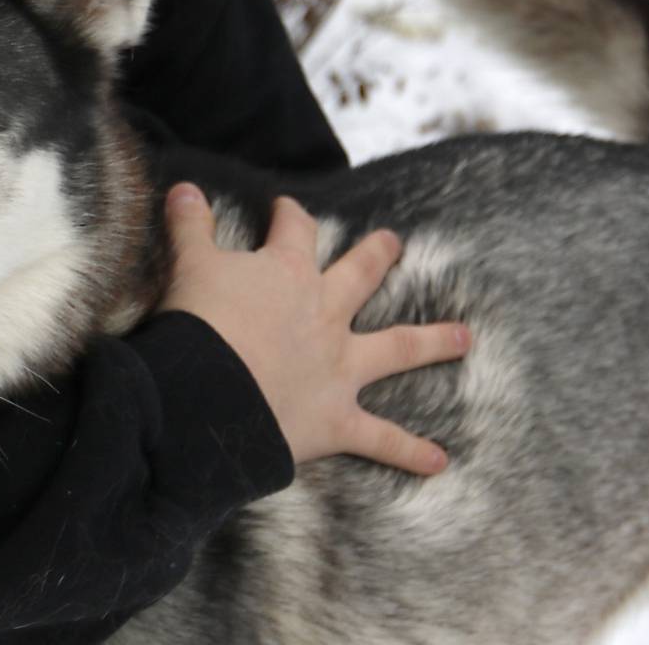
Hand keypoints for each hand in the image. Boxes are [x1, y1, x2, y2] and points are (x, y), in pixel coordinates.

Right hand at [158, 184, 469, 474]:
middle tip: (396, 242)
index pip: (296, 231)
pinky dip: (410, 451)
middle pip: (359, 277)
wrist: (210, 393)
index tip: (287, 207)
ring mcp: (338, 367)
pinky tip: (440, 460)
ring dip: (432, 342)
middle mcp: (325, 314)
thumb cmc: (200, 322)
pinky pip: (381, 437)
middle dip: (377, 256)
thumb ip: (190, 224)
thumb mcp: (189, 264)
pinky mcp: (337, 418)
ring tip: (465, 338)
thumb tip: (183, 187)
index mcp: (288, 274)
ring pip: (395, 349)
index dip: (291, 216)